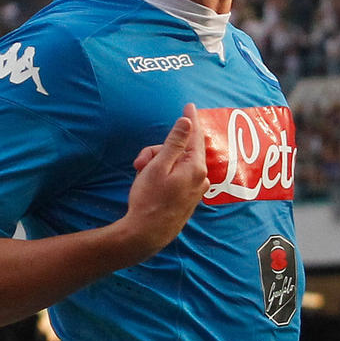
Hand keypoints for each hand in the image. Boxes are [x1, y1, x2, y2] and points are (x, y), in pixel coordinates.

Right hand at [118, 103, 209, 261]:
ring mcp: (196, 190)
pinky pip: (178, 178)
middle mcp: (201, 178)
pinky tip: (149, 184)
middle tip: (139, 163)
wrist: (146, 235)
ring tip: (141, 176)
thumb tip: (188, 122)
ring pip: (177, 165)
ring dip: (158, 164)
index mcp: (195, 167)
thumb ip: (174, 142)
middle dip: (159, 151)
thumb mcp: (158, 166)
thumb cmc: (149, 199)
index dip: (190, 120)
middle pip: (181, 151)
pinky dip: (164, 176)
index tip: (189, 105)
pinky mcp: (188, 199)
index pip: (194, 136)